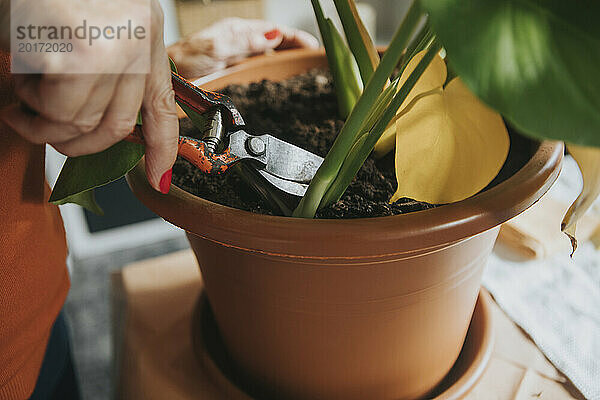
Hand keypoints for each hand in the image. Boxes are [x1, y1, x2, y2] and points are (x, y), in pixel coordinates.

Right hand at [1, 0, 177, 192]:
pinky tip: (22, 81)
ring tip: (23, 102)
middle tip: (45, 133)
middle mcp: (137, 45)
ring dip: (44, 122)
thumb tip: (87, 117)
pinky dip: (32, 104)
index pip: (162, 108)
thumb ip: (104, 67)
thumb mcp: (98, 23)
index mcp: (146, 37)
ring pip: (82, 123)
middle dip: (77, 145)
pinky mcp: (80, 54)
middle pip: (116, 128)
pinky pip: (57, 108)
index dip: (163, 151)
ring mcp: (113, 51)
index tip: (160, 180)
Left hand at [168, 18, 318, 78]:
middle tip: (316, 60)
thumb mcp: (216, 48)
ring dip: (288, 63)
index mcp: (239, 31)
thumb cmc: (185, 58)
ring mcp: (239, 58)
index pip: (275, 32)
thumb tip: (272, 37)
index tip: (313, 47)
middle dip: (298, 50)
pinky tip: (280, 82)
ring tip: (306, 71)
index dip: (296, 39)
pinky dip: (273, 75)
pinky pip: (260, 71)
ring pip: (270, 58)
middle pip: (277, 44)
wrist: (168, 75)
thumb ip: (243, 43)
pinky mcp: (234, 74)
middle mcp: (241, 43)